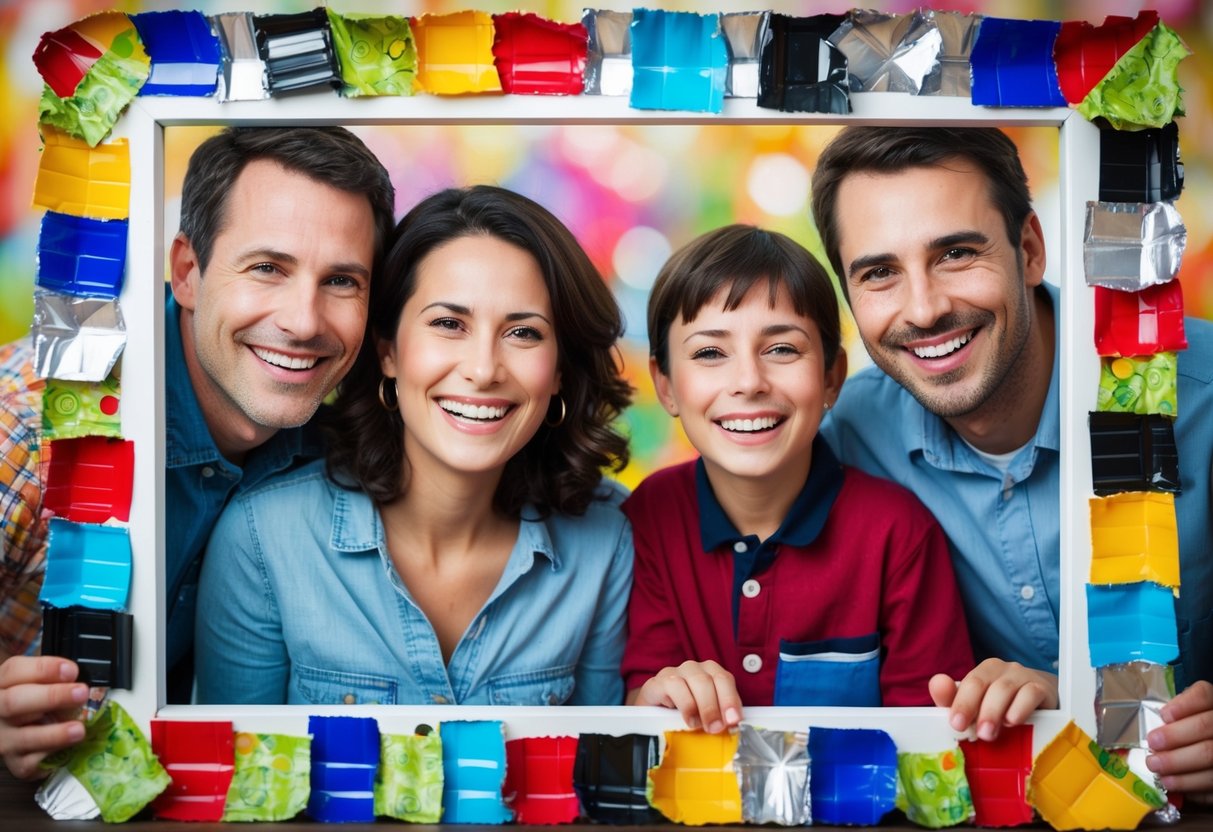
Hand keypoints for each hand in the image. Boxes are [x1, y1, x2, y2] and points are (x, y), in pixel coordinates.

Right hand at [0, 656, 88, 779]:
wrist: (21, 736)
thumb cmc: (37, 703)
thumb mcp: (40, 683)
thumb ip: (55, 678)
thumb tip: (80, 677)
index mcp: (3, 683)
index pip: (16, 670)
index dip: (44, 669)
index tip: (72, 671)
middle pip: (14, 702)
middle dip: (51, 697)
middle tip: (81, 693)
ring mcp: (3, 738)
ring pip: (24, 737)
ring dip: (54, 733)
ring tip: (79, 729)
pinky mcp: (15, 763)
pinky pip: (31, 762)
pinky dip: (52, 754)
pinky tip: (69, 749)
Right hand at [626, 660, 742, 732]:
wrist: (650, 715)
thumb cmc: (682, 716)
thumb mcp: (703, 717)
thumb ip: (719, 718)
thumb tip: (734, 730)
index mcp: (710, 674)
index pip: (725, 679)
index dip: (731, 699)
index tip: (734, 720)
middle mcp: (694, 669)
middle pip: (712, 679)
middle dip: (717, 706)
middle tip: (716, 728)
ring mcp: (676, 672)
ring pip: (696, 680)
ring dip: (703, 706)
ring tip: (701, 726)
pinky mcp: (658, 681)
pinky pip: (675, 686)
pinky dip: (685, 704)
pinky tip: (688, 720)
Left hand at [929, 658, 1057, 740]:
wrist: (1045, 704)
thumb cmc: (1005, 708)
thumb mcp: (980, 707)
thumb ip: (953, 700)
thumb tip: (936, 682)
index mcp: (983, 672)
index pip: (968, 683)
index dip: (960, 702)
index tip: (956, 724)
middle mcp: (1001, 670)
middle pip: (982, 682)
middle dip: (973, 707)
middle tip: (972, 732)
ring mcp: (1022, 676)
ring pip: (1004, 688)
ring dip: (994, 711)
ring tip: (988, 734)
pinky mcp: (1042, 688)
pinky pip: (1031, 693)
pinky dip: (1020, 708)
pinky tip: (1013, 722)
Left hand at [1147, 679, 1212, 804]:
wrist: (1203, 745)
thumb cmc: (1186, 728)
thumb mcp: (1185, 713)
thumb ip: (1177, 714)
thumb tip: (1156, 722)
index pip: (1204, 695)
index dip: (1184, 704)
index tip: (1163, 715)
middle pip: (1204, 726)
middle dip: (1174, 736)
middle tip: (1152, 744)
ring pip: (1208, 754)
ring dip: (1177, 762)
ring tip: (1154, 765)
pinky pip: (1210, 781)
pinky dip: (1189, 782)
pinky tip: (1169, 782)